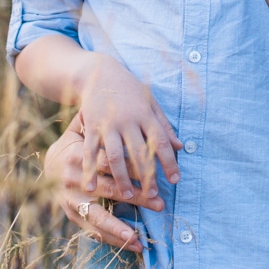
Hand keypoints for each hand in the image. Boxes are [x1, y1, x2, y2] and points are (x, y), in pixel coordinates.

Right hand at [43, 113, 164, 251]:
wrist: (48, 160)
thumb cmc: (80, 141)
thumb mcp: (89, 128)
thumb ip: (112, 126)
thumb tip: (137, 122)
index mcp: (77, 153)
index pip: (108, 162)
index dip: (131, 169)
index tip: (154, 175)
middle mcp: (72, 178)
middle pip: (108, 189)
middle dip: (136, 197)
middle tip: (159, 202)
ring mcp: (70, 199)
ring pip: (98, 216)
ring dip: (120, 228)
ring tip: (139, 238)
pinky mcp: (70, 214)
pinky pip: (92, 229)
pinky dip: (112, 238)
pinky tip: (132, 244)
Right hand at [78, 54, 182, 197]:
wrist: (100, 72)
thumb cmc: (130, 89)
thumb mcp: (150, 102)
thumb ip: (163, 125)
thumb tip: (179, 146)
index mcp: (145, 115)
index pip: (160, 141)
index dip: (169, 161)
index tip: (176, 179)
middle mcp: (127, 121)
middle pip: (139, 152)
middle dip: (147, 175)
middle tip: (153, 195)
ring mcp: (108, 124)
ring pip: (116, 155)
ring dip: (122, 177)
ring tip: (128, 196)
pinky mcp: (90, 127)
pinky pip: (90, 151)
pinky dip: (90, 169)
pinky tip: (89, 186)